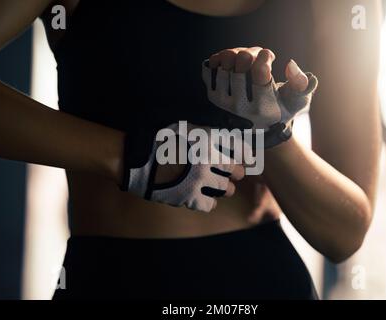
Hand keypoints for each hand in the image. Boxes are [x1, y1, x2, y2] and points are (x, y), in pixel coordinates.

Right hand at [122, 122, 244, 211]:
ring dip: (225, 188)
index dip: (246, 155)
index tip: (247, 159)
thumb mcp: (186, 128)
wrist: (138, 160)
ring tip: (218, 187)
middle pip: (237, 171)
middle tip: (232, 174)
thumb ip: (209, 133)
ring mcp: (201, 182)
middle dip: (235, 172)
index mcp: (209, 142)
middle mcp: (209, 162)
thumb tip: (229, 137)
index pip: (240, 149)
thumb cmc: (160, 141)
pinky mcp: (191, 199)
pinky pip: (211, 205)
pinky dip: (210, 202)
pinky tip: (205, 198)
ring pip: (227, 190)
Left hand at [202, 47, 317, 147]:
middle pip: (241, 62)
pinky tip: (231, 64)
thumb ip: (300, 84)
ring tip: (245, 60)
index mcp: (264, 109)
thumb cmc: (280, 108)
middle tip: (257, 57)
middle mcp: (241, 108)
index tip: (268, 55)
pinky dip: (220, 58)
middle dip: (252, 52)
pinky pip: (211, 66)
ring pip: (225, 61)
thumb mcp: (296, 100)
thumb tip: (291, 65)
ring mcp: (223, 103)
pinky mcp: (211, 96)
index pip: (260, 73)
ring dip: (236, 52)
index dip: (264, 57)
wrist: (256, 126)